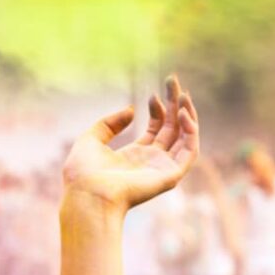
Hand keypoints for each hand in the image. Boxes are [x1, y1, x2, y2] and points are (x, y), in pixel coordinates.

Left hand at [61, 75, 198, 216]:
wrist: (87, 194)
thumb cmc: (83, 173)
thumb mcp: (90, 139)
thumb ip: (109, 123)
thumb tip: (132, 110)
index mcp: (134, 156)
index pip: (156, 129)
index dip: (158, 109)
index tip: (152, 95)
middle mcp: (151, 162)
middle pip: (172, 129)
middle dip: (174, 105)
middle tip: (173, 81)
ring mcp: (162, 169)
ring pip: (185, 138)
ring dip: (187, 115)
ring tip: (183, 94)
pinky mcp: (170, 175)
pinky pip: (189, 151)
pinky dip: (191, 131)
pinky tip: (183, 113)